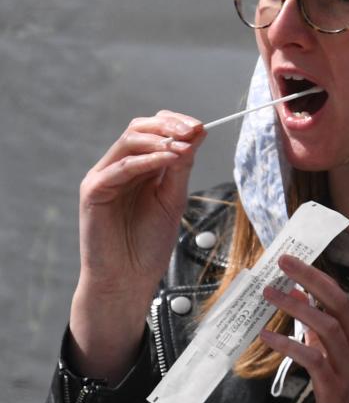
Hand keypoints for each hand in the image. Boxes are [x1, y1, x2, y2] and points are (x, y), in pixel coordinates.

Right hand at [68, 111, 205, 382]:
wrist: (128, 279)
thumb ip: (182, 167)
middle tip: (193, 130)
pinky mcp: (94, 192)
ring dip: (160, 140)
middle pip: (139, 129)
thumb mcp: (173, 199)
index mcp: (140, 169)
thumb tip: (197, 133)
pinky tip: (168, 159)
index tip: (201, 127)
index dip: (176, 123)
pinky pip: (120, 167)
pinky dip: (146, 160)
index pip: (154, 131)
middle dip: (169, 125)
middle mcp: (120, 168)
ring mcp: (104, 178)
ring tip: (184, 146)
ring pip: (129, 142)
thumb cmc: (148, 244)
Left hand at [260, 256, 348, 402]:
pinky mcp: (334, 388)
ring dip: (296, 308)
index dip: (317, 277)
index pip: (340, 298)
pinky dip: (289, 346)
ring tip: (270, 295)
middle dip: (310, 280)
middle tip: (283, 263)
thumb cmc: (344, 400)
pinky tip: (267, 338)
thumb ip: (316, 331)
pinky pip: (311, 359)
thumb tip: (297, 297)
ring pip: (325, 327)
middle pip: (338, 304)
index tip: (294, 260)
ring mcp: (347, 367)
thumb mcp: (333, 359)